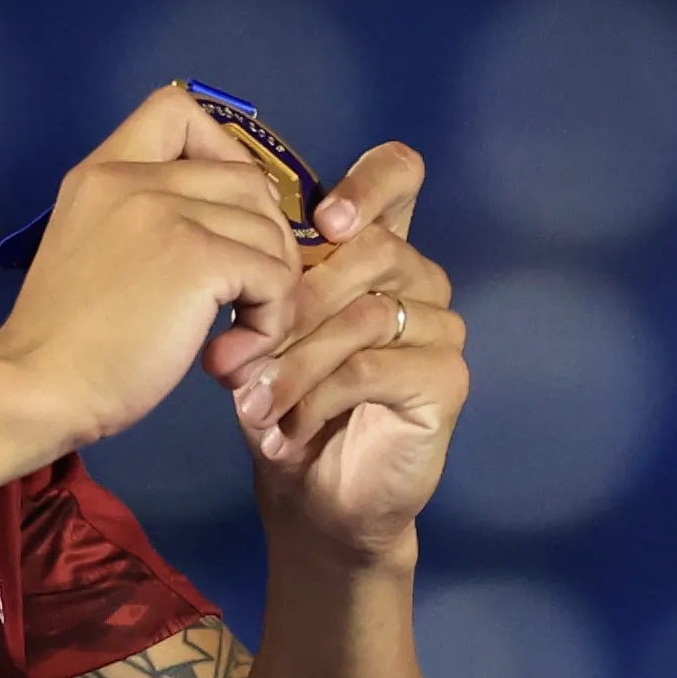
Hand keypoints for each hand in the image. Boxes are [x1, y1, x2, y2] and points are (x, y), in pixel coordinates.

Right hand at [0, 85, 306, 453]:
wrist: (36, 390)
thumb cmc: (65, 342)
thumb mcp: (93, 248)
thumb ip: (143, 220)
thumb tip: (232, 228)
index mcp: (102, 170)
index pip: (176, 108)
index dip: (223, 152)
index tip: (221, 214)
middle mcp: (134, 177)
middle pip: (249, 180)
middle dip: (265, 244)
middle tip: (242, 303)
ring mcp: (167, 213)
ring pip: (271, 234)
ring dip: (270, 296)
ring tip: (230, 346)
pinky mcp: (197, 259)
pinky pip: (274, 278)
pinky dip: (268, 323)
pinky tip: (226, 359)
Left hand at [203, 141, 467, 564]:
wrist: (315, 501)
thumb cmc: (285, 407)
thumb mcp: (261, 338)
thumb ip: (262, 290)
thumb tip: (230, 271)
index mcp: (379, 251)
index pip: (399, 177)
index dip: (366, 184)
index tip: (323, 220)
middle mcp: (420, 279)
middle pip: (372, 249)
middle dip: (290, 301)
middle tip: (231, 356)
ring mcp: (441, 328)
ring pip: (364, 313)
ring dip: (293, 361)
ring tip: (249, 405)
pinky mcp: (446, 379)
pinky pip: (372, 367)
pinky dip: (315, 398)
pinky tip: (282, 430)